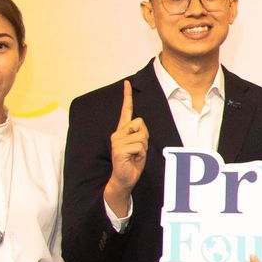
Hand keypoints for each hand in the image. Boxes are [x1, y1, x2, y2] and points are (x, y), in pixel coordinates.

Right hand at [104, 81, 148, 213]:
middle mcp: (117, 133)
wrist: (124, 178)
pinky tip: (132, 159)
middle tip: (137, 150)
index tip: (127, 83)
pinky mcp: (118, 148)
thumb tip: (140, 125)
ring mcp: (117, 140)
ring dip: (143, 147)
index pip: (126, 111)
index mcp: (122, 131)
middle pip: (141, 124)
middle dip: (145, 137)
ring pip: (142, 136)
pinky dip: (141, 153)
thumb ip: (140, 133)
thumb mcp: (140, 145)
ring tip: (134, 156)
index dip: (127, 97)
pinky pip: (140, 145)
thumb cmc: (133, 162)